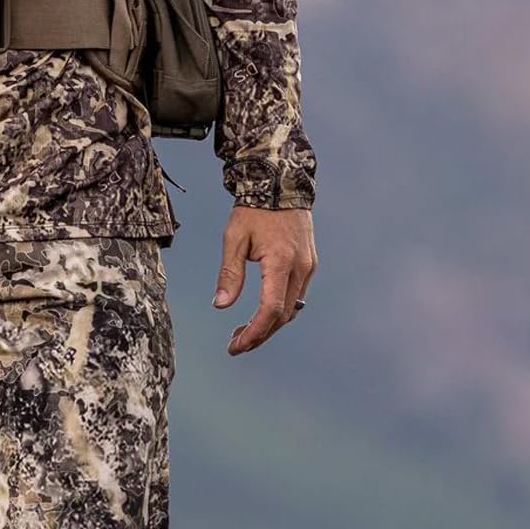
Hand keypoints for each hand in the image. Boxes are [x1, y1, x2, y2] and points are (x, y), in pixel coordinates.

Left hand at [214, 206, 316, 355]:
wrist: (280, 183)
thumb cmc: (254, 209)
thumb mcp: (234, 238)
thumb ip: (230, 273)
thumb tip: (220, 305)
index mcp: (281, 261)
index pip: (270, 310)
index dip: (254, 332)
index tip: (236, 345)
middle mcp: (300, 267)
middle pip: (282, 315)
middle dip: (259, 333)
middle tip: (236, 343)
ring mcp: (308, 266)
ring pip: (292, 308)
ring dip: (270, 324)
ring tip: (244, 330)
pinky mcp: (309, 263)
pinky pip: (297, 295)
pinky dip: (280, 308)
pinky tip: (262, 311)